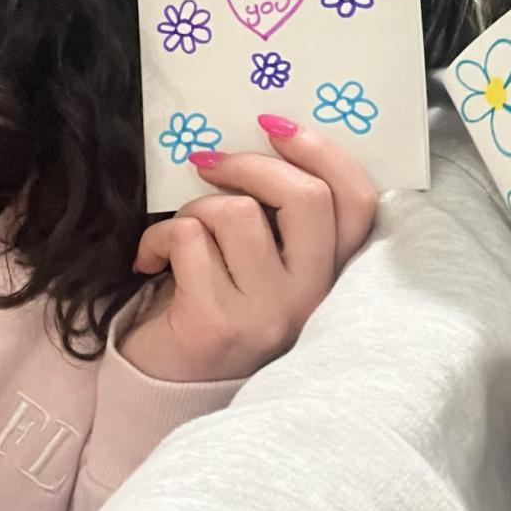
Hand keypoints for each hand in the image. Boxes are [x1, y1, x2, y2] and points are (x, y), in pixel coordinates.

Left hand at [121, 116, 377, 382]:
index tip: (276, 127)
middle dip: (250, 164)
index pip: (359, 202)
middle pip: (306, 198)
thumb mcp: (262, 257)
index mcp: (330, 273)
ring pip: (236, 213)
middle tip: (209, 163)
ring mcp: (267, 314)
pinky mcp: (216, 324)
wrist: (161, 383)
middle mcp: (310, 297)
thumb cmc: (212, 299)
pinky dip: (158, 238)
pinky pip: (188, 239)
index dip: (324, 153)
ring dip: (195, 208)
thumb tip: (260, 137)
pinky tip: (151, 259)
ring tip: (180, 233)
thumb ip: (277, 213)